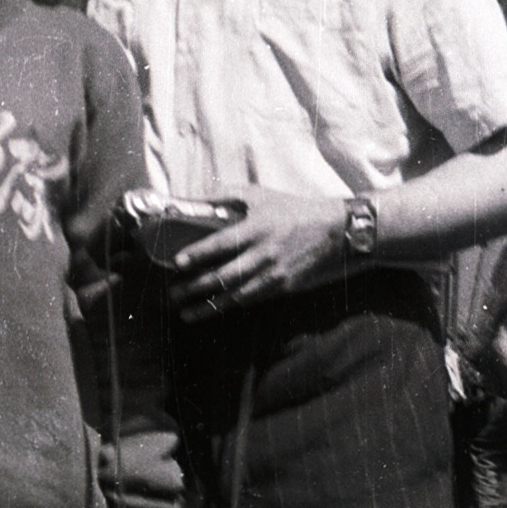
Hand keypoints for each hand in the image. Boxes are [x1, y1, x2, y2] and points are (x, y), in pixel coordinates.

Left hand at [170, 186, 345, 321]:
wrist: (333, 230)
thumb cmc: (292, 209)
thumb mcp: (259, 194)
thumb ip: (226, 195)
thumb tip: (195, 197)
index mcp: (256, 228)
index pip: (220, 243)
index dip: (198, 254)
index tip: (178, 262)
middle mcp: (263, 253)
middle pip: (223, 275)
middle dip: (195, 287)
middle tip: (173, 293)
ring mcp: (273, 273)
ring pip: (235, 294)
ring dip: (208, 306)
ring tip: (186, 312)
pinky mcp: (282, 287)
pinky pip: (252, 299)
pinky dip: (231, 306)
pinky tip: (214, 310)